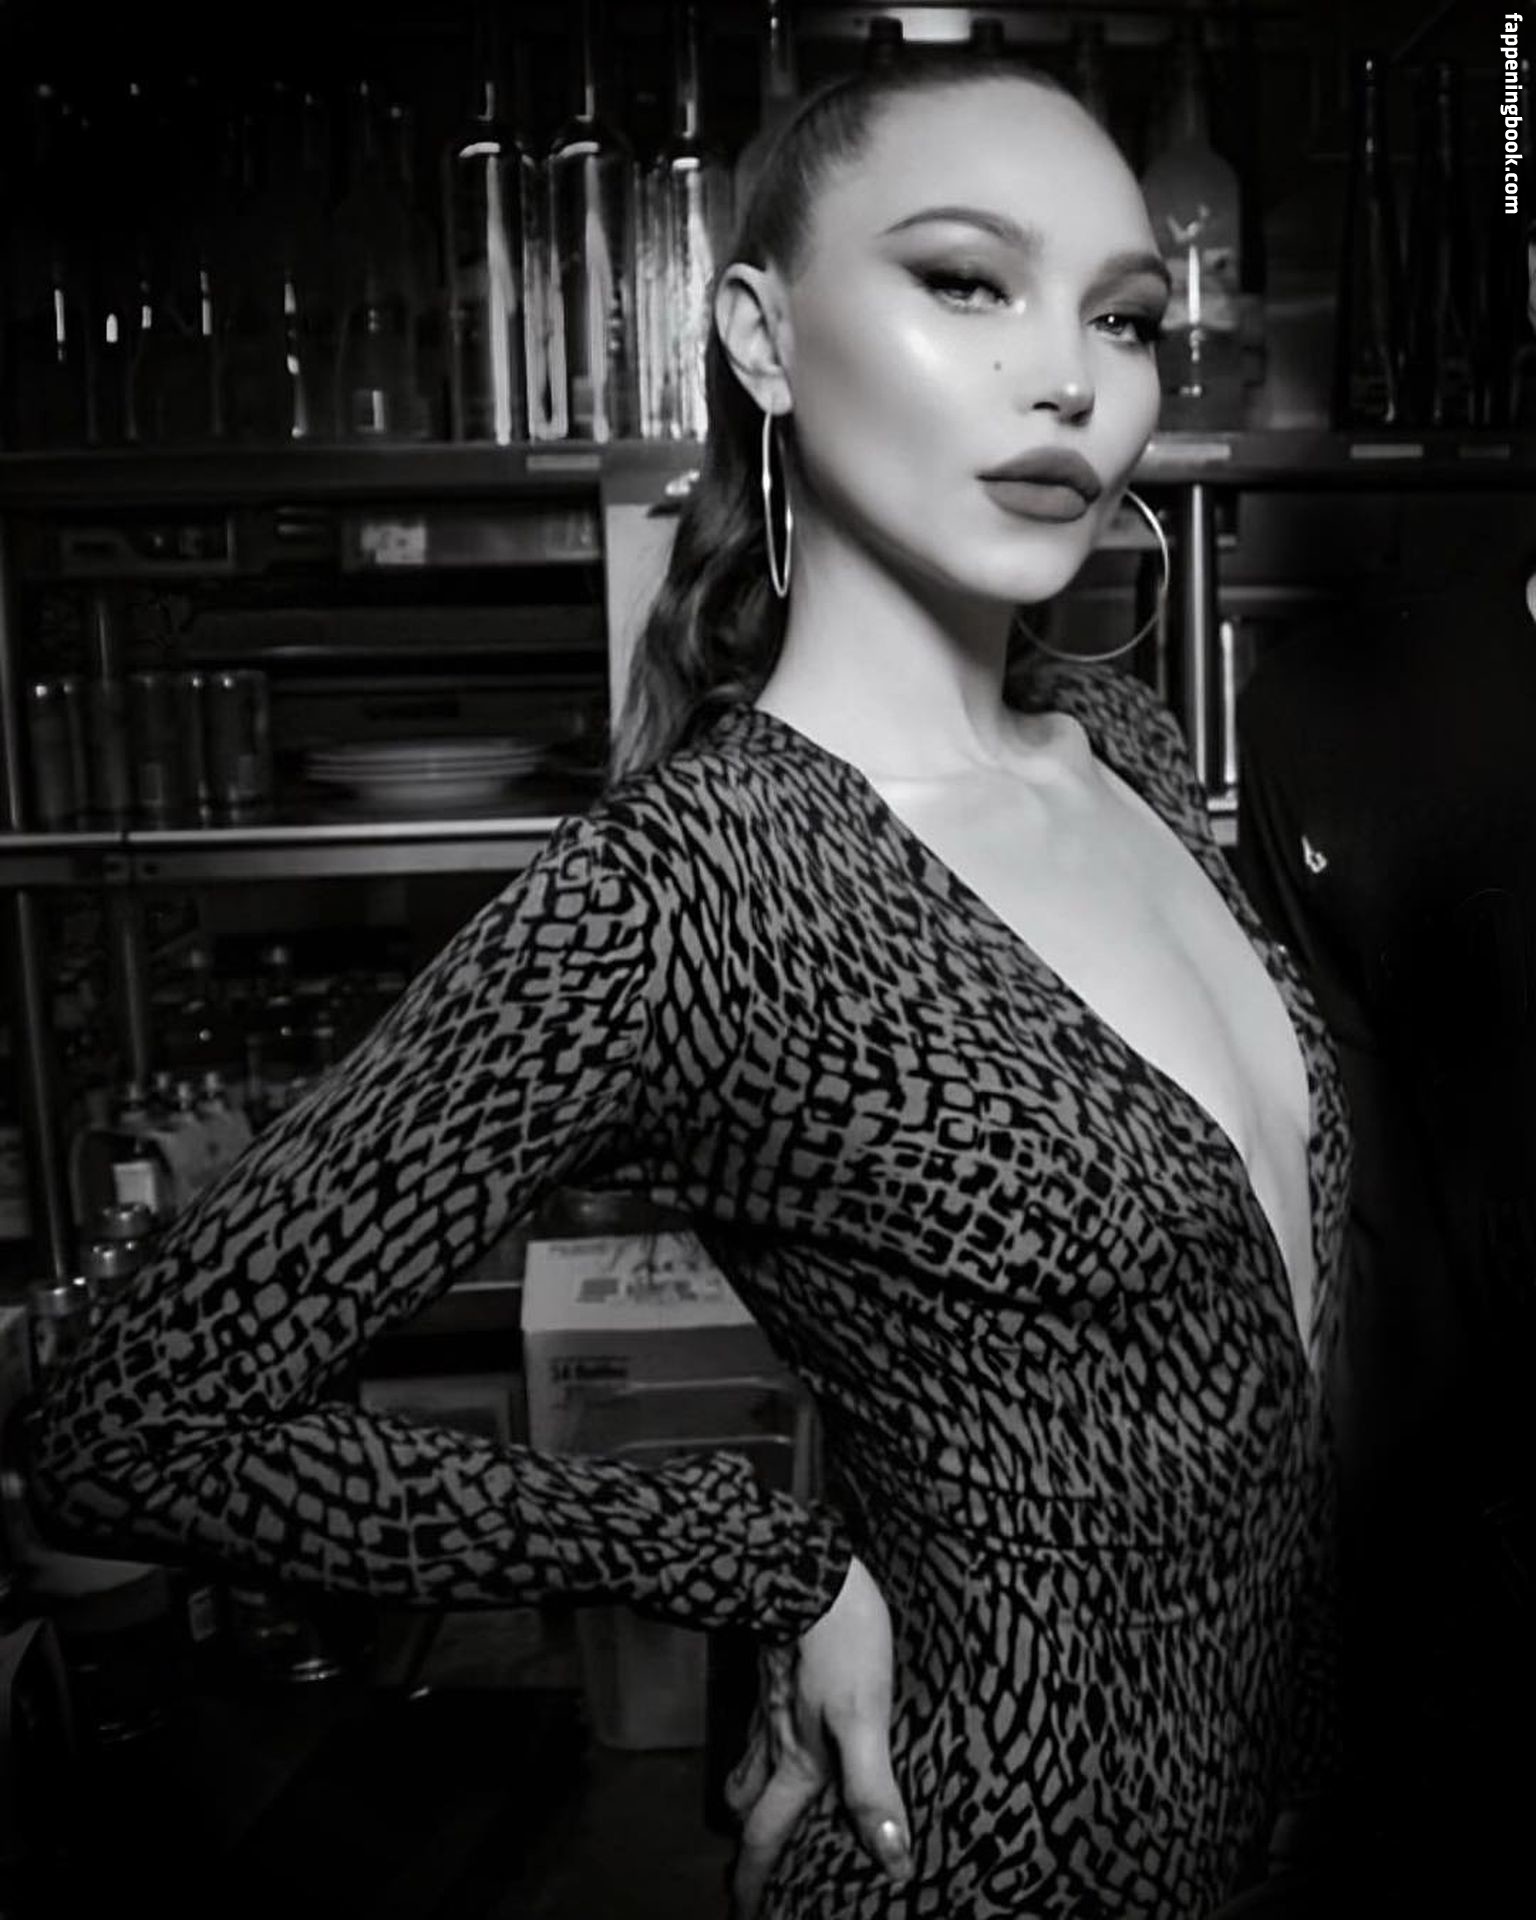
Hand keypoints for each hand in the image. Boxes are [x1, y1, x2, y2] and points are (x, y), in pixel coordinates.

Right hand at [724, 1555, 912, 1919]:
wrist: (803, 1567)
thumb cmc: (840, 1642)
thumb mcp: (865, 1719)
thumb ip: (872, 1789)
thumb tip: (893, 1860)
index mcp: (798, 1762)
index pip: (766, 1836)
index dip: (754, 1881)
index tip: (744, 1912)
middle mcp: (776, 1740)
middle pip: (748, 1804)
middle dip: (749, 1840)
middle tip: (753, 1867)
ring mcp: (770, 1703)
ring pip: (749, 1761)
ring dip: (751, 1794)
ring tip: (762, 1809)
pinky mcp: (776, 1669)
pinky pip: (761, 1724)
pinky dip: (764, 1746)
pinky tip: (785, 1732)